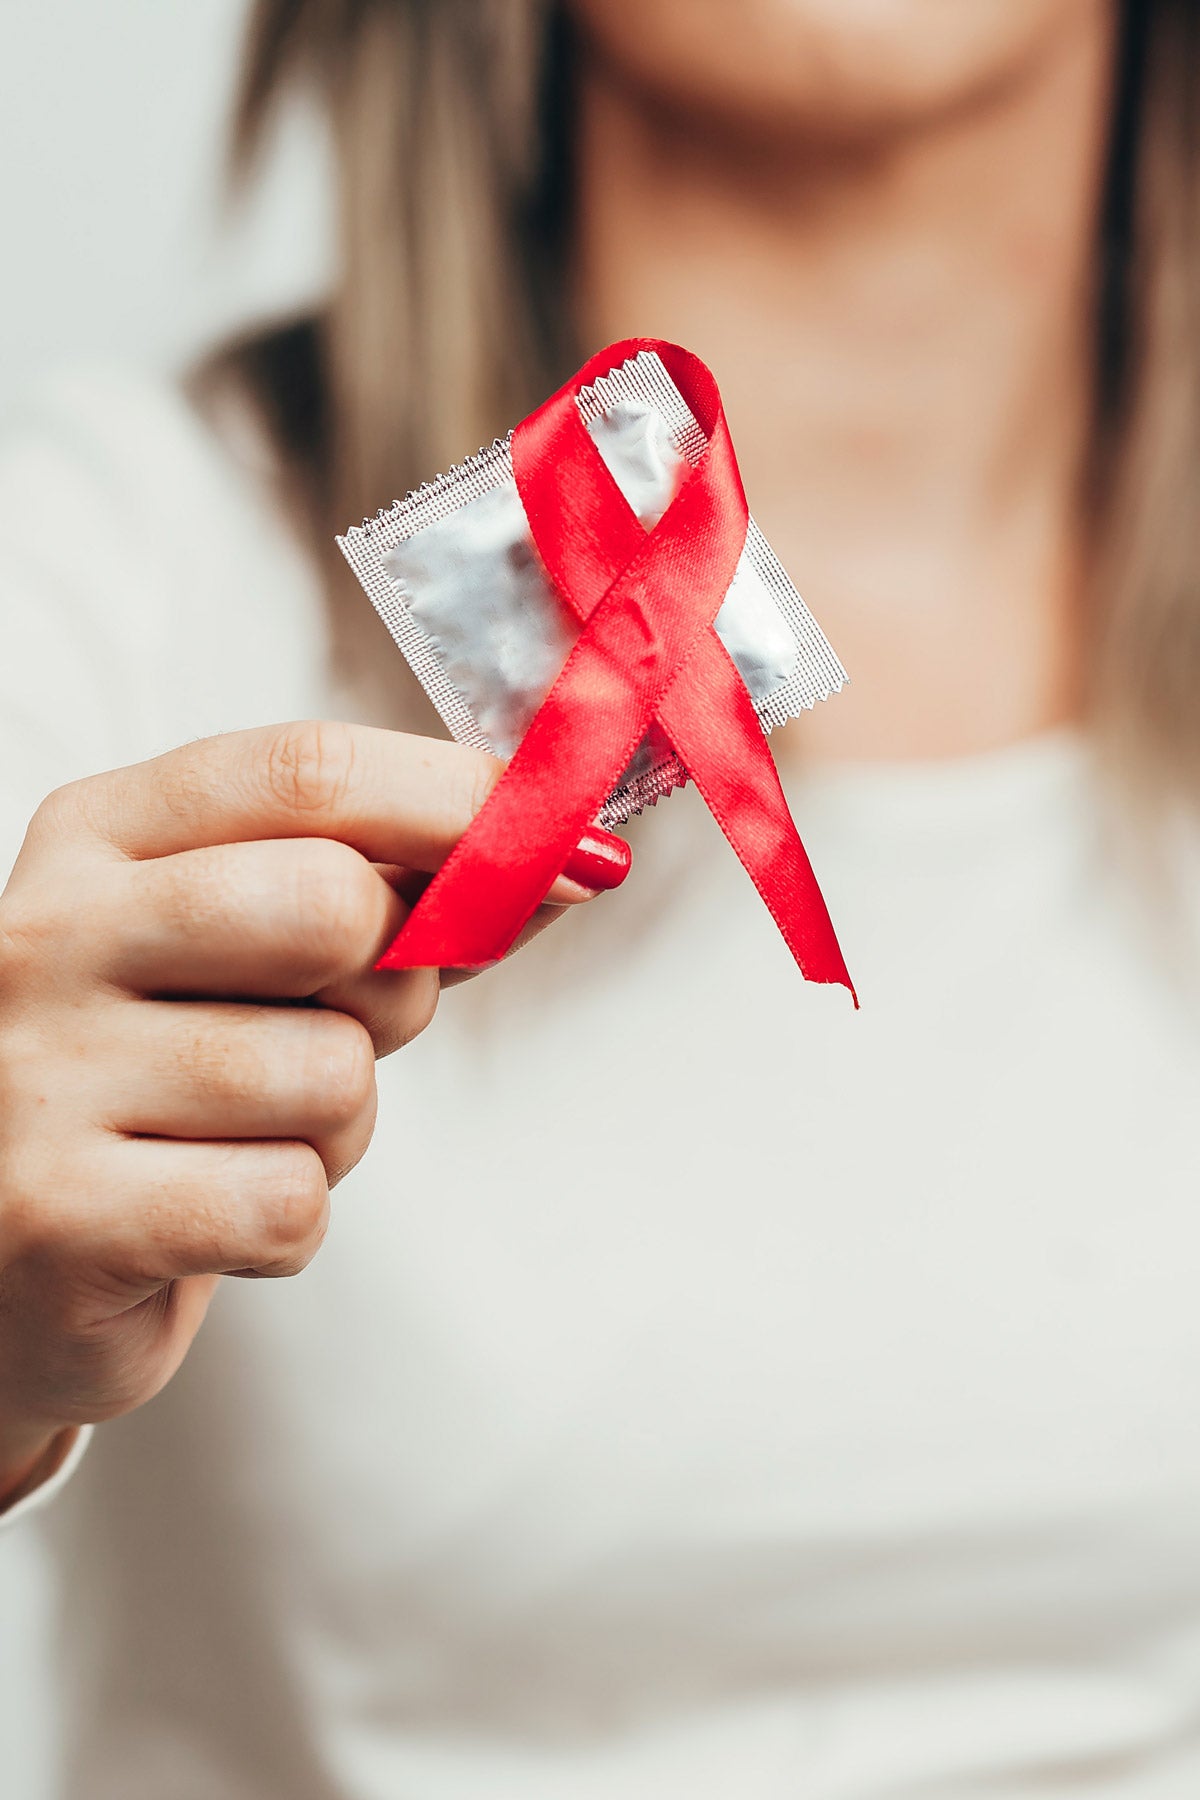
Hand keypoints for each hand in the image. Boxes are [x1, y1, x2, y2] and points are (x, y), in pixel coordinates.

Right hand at [0, 720, 622, 1500]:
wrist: (8, 1255)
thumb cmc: (161, 1079)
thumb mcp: (251, 952)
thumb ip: (393, 894)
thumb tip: (570, 859)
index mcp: (101, 834)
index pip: (305, 770)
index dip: (463, 802)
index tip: (568, 850)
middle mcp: (51, 931)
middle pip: (331, 904)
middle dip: (397, 984)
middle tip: (343, 1029)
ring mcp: (41, 1073)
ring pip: (331, 1074)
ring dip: (338, 1126)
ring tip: (245, 1135)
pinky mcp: (59, 1216)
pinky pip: (287, 1203)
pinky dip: (289, 1224)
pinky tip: (210, 1214)